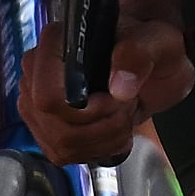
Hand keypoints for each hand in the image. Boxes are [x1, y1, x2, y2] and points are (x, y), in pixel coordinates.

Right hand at [19, 0, 193, 164]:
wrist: (153, 63)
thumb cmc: (150, 47)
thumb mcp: (158, 41)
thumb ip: (139, 53)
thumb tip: (119, 87)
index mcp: (58, 42)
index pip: (47, 96)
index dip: (85, 110)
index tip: (116, 99)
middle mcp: (38, 71)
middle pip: (57, 127)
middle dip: (102, 125)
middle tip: (127, 104)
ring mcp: (37, 101)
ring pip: (62, 144)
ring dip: (104, 137)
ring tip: (123, 112)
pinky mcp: (45, 126)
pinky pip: (63, 154)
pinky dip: (98, 147)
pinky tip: (113, 127)